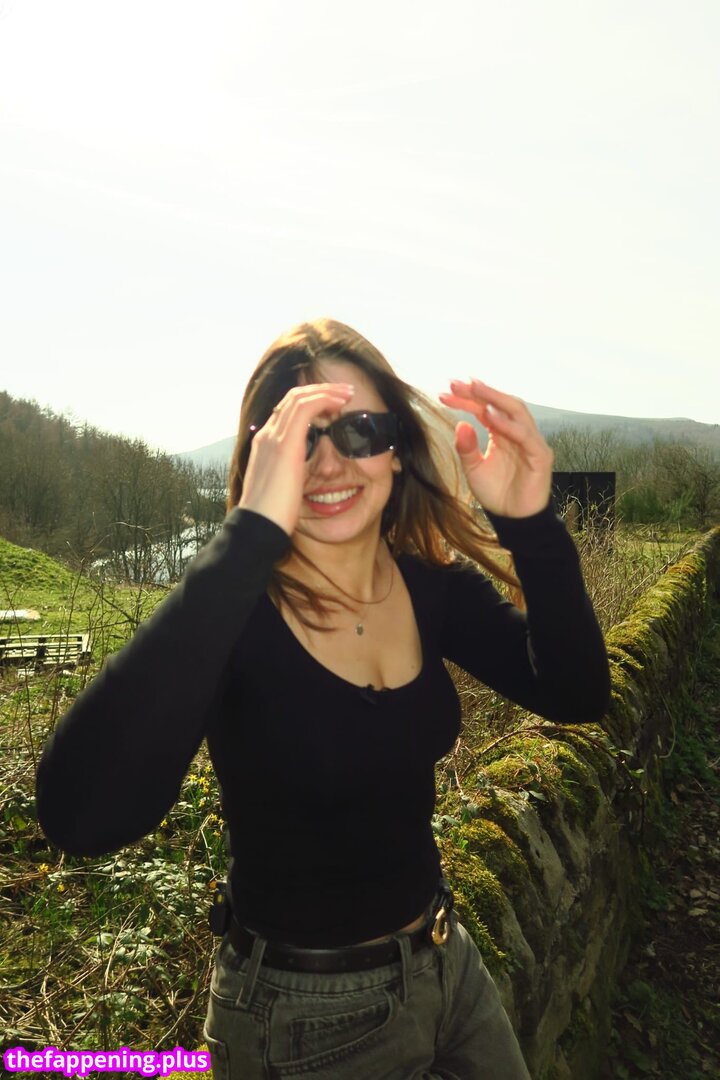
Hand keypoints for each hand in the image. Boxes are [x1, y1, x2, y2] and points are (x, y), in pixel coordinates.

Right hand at [239, 382, 354, 534]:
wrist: (257, 527)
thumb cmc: (271, 516)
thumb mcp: (281, 489)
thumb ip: (289, 475)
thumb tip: (300, 479)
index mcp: (265, 445)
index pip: (286, 411)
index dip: (310, 402)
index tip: (333, 406)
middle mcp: (266, 436)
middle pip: (292, 398)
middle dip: (320, 390)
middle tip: (344, 392)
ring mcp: (273, 438)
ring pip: (299, 397)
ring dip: (326, 391)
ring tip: (347, 393)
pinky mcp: (284, 444)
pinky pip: (306, 408)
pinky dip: (324, 400)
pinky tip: (340, 404)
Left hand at [438, 378, 552, 517]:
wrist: (514, 520)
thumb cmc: (496, 493)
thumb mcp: (473, 469)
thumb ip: (466, 448)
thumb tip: (460, 424)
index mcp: (502, 433)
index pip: (485, 409)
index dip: (467, 399)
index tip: (445, 391)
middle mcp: (518, 433)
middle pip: (501, 403)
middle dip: (481, 392)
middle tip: (457, 383)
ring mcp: (531, 442)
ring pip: (517, 412)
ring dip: (495, 399)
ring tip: (474, 390)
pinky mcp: (540, 456)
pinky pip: (525, 436)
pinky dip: (508, 425)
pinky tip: (490, 418)